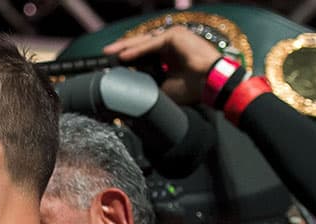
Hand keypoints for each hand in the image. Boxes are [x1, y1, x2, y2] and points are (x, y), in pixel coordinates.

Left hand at [104, 25, 221, 105]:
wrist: (210, 83)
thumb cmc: (192, 89)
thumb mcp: (161, 89)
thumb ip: (145, 87)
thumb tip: (126, 96)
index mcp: (169, 56)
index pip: (143, 54)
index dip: (128, 58)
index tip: (111, 65)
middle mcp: (170, 45)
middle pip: (141, 45)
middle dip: (122, 50)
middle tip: (105, 55)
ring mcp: (173, 38)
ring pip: (144, 42)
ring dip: (125, 47)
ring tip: (109, 53)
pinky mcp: (175, 36)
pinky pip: (151, 43)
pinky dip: (137, 50)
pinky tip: (124, 56)